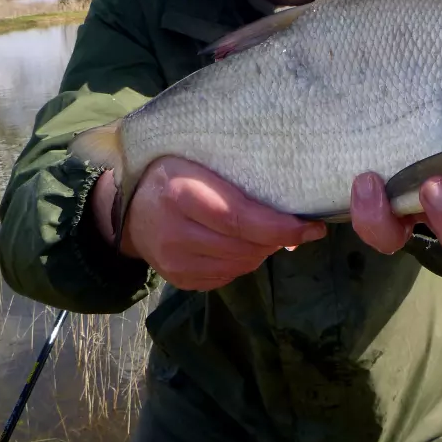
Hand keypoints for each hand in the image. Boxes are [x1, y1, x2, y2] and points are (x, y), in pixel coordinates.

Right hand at [91, 156, 326, 290]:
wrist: (129, 210)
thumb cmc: (173, 174)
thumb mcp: (197, 161)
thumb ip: (238, 178)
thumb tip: (292, 209)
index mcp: (180, 193)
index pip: (239, 218)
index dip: (280, 227)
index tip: (312, 227)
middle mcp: (174, 233)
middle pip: (245, 246)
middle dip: (277, 239)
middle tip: (293, 225)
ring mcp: (175, 262)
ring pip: (241, 264)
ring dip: (261, 251)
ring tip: (265, 232)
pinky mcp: (179, 280)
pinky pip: (228, 276)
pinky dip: (243, 261)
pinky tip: (240, 244)